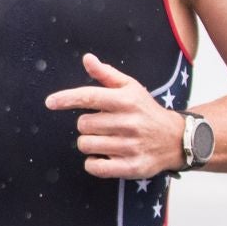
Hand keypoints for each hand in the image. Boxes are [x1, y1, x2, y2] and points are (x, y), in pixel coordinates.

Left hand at [44, 52, 185, 179]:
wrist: (176, 139)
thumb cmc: (146, 111)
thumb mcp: (130, 88)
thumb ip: (106, 74)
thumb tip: (87, 59)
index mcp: (126, 100)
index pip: (90, 97)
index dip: (67, 99)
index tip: (50, 102)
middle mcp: (129, 122)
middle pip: (83, 124)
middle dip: (88, 125)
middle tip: (104, 125)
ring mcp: (131, 146)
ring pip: (86, 145)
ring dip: (90, 143)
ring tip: (106, 140)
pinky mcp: (132, 167)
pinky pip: (96, 167)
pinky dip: (93, 163)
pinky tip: (104, 157)